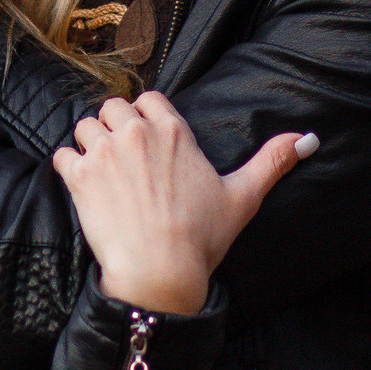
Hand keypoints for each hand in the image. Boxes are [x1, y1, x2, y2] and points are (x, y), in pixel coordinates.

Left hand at [49, 92, 312, 313]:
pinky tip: (82, 184)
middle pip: (113, 107)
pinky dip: (68, 166)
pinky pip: (62, 154)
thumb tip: (308, 139)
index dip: (145, 116)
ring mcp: (104, 152)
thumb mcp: (244, 196)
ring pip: (85, 126)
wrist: (160, 270)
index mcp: (172, 131)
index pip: (148, 99)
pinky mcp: (78, 176)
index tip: (148, 139)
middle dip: (116, 126)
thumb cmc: (201, 236)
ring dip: (90, 142)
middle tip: (124, 157)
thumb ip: (272, 161)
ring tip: (103, 170)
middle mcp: (135, 133)